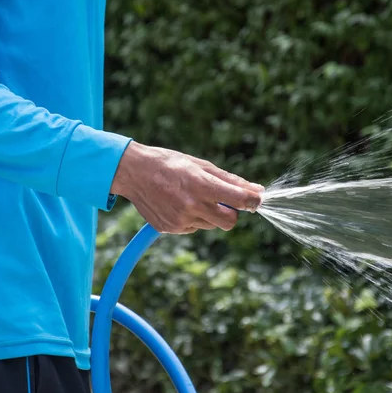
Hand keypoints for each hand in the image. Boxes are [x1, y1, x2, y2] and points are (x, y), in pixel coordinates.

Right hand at [110, 141, 263, 233]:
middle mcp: (191, 206)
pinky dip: (192, 218)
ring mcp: (180, 220)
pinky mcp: (170, 229)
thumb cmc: (170, 164)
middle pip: (229, 222)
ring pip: (211, 225)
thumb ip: (231, 180)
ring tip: (191, 196)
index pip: (238, 200)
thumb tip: (257, 190)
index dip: (253, 201)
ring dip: (209, 214)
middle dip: (232, 213)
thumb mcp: (201, 165)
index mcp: (201, 185)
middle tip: (222, 200)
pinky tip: (178, 204)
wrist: (133, 172)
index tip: (258, 200)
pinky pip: (193, 228)